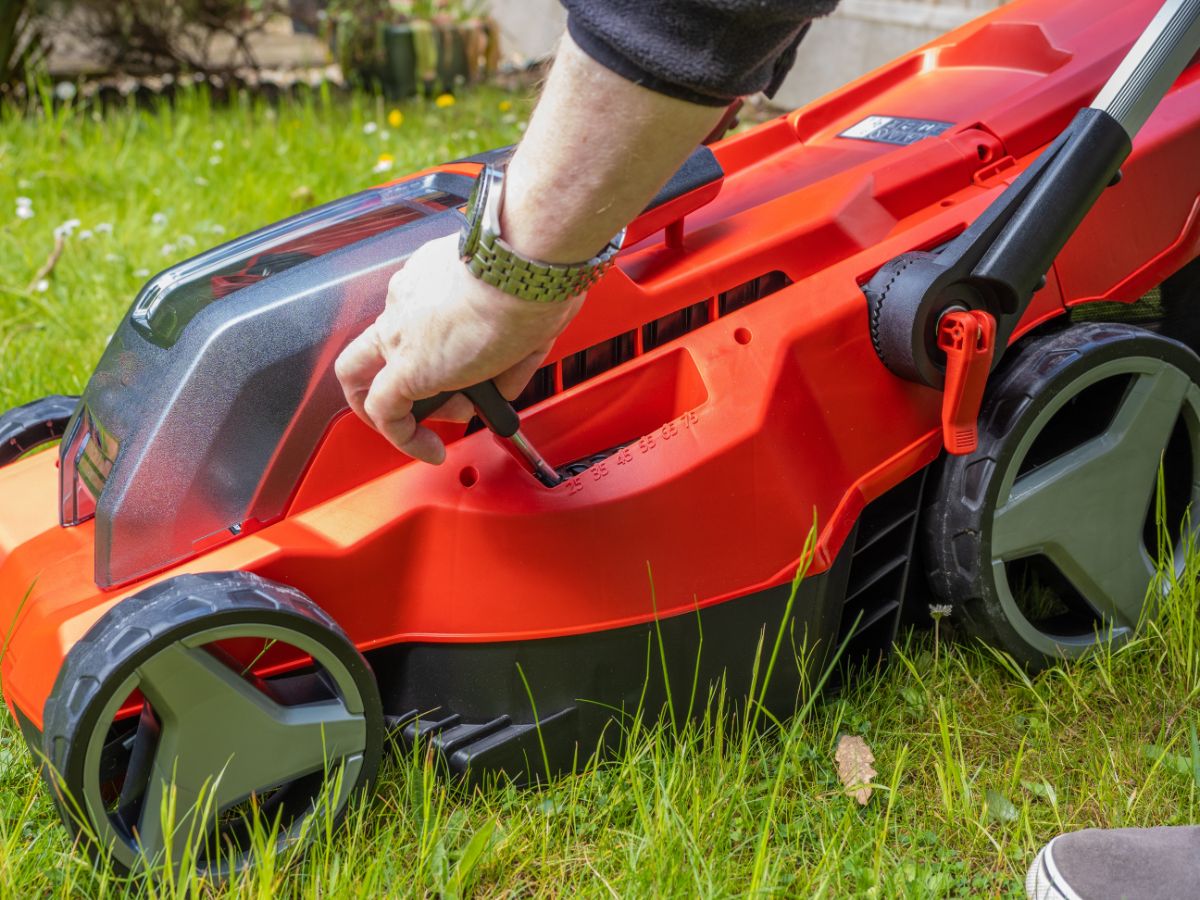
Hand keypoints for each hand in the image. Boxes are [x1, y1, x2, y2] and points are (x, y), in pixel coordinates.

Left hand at [335, 233, 581, 463]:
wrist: (525, 268)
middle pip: (380, 346)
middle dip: (407, 380)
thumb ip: (509, 353)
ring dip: (401, 408)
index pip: (416, 318)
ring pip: (366, 375)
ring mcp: (399, 332)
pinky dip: (405, 438)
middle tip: (451, 398)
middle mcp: (405, 299)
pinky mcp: (404, 367)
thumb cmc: (532, 275)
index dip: (442, 352)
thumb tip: (504, 384)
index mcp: (430, 278)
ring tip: (444, 425)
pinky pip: (385, 413)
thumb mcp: (522, 312)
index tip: (469, 367)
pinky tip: (432, 450)